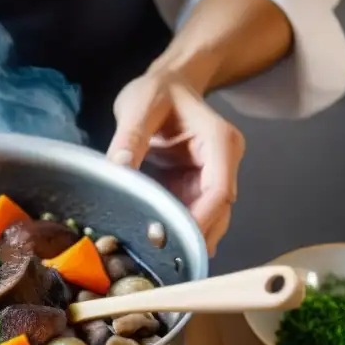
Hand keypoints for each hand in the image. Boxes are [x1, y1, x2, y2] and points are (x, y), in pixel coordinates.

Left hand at [107, 70, 244, 256]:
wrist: (168, 83)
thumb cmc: (158, 90)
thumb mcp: (140, 104)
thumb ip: (131, 135)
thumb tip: (120, 167)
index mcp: (220, 143)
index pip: (219, 191)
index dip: (201, 220)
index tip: (173, 240)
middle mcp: (224, 164)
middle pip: (218, 213)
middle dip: (192, 237)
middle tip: (161, 261)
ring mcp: (211, 178)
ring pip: (208, 220)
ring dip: (184, 238)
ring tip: (157, 259)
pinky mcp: (196, 188)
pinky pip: (190, 215)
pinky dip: (175, 230)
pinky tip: (155, 244)